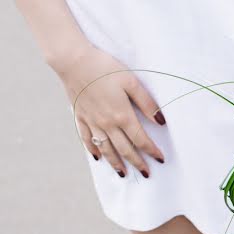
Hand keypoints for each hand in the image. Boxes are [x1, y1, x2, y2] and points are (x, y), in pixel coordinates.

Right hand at [53, 46, 164, 176]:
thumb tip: (160, 121)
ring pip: (106, 148)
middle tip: (146, 174)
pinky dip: (93, 150)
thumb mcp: (131, 82)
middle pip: (125, 149)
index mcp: (122, 115)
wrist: (73, 60)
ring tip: (123, 173)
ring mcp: (92, 122)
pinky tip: (98, 158)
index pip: (141, 140)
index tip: (160, 160)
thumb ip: (146, 103)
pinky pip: (87, 139)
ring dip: (116, 163)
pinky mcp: (80, 116)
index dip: (152, 151)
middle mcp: (107, 123)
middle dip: (137, 163)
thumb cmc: (104, 67)